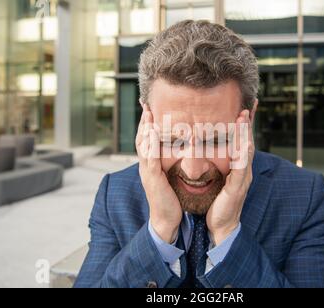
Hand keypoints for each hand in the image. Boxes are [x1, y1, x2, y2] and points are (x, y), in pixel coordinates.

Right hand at [136, 104, 181, 242]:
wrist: (167, 219)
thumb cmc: (171, 198)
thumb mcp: (170, 176)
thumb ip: (171, 163)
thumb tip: (181, 149)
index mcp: (151, 164)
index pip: (148, 139)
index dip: (148, 123)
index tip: (149, 107)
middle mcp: (146, 165)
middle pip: (142, 138)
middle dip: (143, 120)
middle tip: (144, 103)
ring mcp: (147, 172)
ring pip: (143, 145)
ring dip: (144, 128)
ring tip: (147, 113)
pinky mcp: (152, 179)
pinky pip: (149, 159)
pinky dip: (150, 145)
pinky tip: (153, 133)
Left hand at [206, 110, 254, 244]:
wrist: (221, 225)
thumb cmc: (217, 201)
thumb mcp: (217, 179)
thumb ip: (217, 166)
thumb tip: (205, 148)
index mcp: (237, 166)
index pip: (241, 141)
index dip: (243, 125)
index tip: (245, 107)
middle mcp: (243, 170)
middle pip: (248, 141)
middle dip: (248, 123)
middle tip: (249, 105)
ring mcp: (243, 178)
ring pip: (247, 152)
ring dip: (246, 134)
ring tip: (244, 117)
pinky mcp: (237, 188)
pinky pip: (241, 169)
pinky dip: (243, 156)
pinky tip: (243, 145)